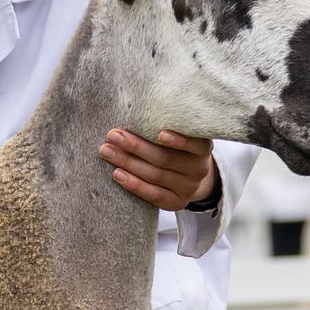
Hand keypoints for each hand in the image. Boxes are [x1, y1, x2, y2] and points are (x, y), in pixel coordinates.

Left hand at [99, 128, 214, 208]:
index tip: (159, 133)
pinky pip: (153, 195)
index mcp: (202, 148)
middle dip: (136, 146)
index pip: (194, 144)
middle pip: (165, 158)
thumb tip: (134, 106)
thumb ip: (165, 124)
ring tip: (107, 151)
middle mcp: (199, 169)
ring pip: (155, 175)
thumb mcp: (178, 134)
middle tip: (112, 135)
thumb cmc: (175, 147)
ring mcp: (189, 188)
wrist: (187, 177)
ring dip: (128, 162)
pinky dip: (133, 184)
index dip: (178, 140)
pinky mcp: (177, 203)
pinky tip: (117, 173)